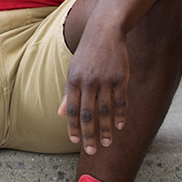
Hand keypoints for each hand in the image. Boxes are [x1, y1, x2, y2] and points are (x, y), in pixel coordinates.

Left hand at [58, 22, 128, 154]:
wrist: (105, 30)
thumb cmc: (87, 53)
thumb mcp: (73, 70)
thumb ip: (68, 93)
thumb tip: (61, 113)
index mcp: (74, 80)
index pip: (72, 109)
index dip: (72, 127)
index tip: (74, 142)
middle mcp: (88, 81)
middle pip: (88, 114)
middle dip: (89, 135)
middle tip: (92, 151)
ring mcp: (105, 79)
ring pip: (105, 110)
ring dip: (107, 129)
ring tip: (107, 143)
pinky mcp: (121, 77)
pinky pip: (121, 101)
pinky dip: (120, 115)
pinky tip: (120, 126)